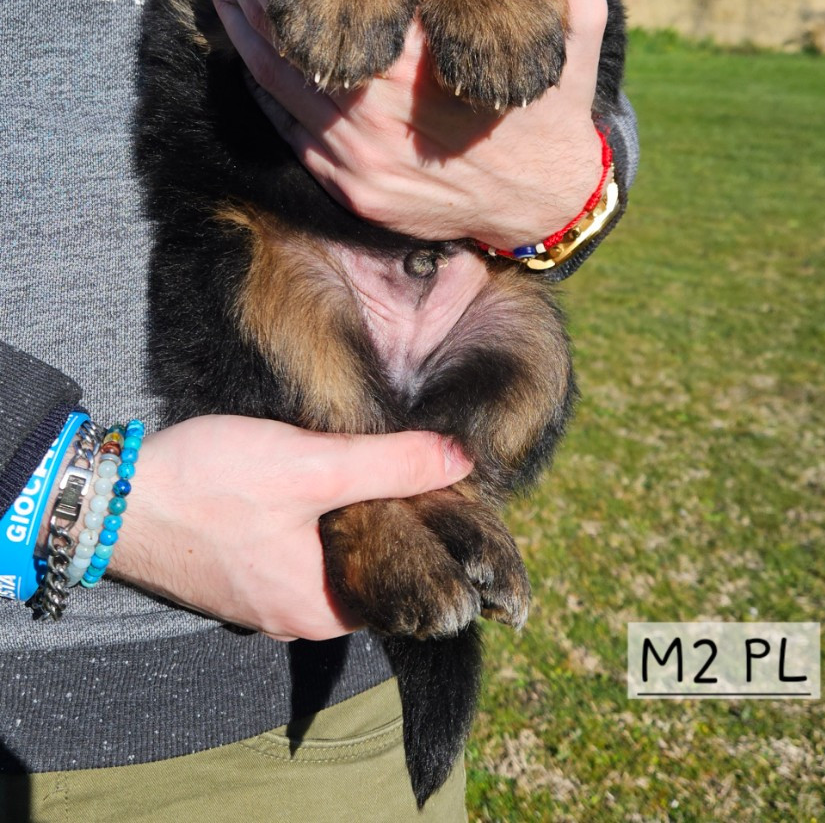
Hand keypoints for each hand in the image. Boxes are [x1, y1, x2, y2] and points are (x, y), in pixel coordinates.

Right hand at [109, 418, 471, 639]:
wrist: (110, 498)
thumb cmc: (207, 486)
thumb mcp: (309, 466)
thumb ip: (389, 465)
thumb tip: (463, 459)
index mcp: (324, 611)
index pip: (409, 581)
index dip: (433, 530)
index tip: (448, 482)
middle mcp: (298, 617)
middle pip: (372, 566)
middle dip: (393, 517)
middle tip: (414, 459)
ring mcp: (266, 598)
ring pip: (335, 555)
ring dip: (351, 512)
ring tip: (371, 457)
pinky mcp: (242, 572)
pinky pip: (300, 549)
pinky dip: (315, 516)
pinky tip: (319, 473)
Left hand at [206, 0, 606, 251]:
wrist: (546, 199)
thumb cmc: (555, 97)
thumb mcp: (583, 15)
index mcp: (425, 68)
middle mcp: (380, 118)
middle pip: (285, 38)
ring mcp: (358, 159)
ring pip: (272, 81)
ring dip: (237, 22)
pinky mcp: (348, 187)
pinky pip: (284, 126)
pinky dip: (254, 78)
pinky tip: (241, 39)